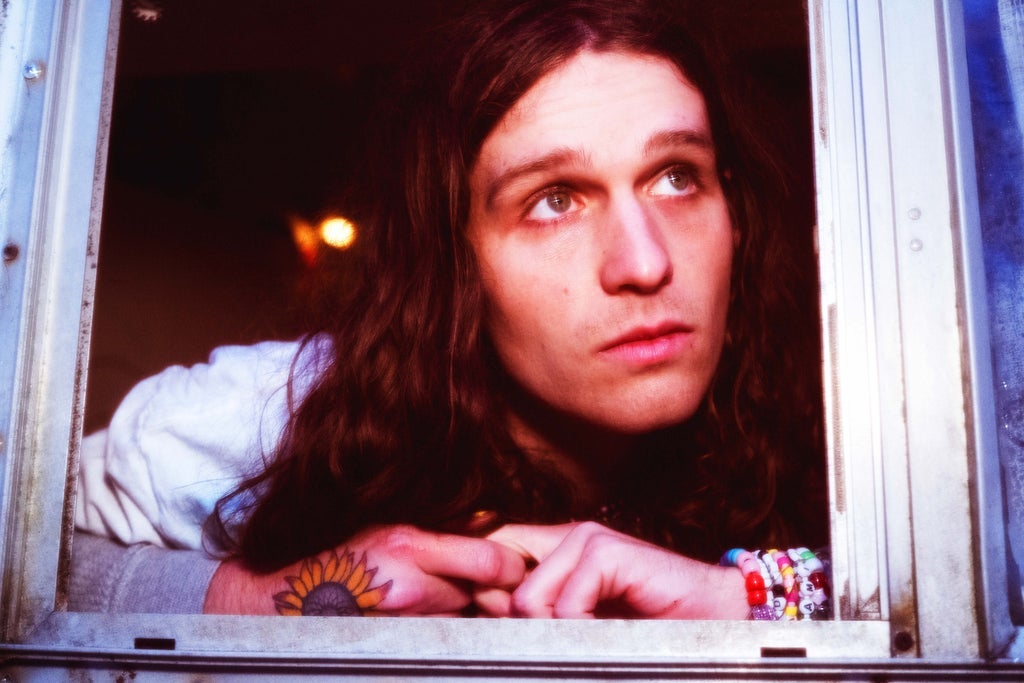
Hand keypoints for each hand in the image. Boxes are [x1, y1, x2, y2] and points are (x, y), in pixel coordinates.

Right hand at [204, 524, 526, 615]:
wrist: (280, 598)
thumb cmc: (339, 557)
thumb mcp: (386, 530)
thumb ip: (436, 535)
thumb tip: (492, 528)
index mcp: (409, 542)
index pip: (491, 561)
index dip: (511, 568)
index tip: (514, 569)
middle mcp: (408, 583)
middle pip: (480, 596)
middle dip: (487, 596)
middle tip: (489, 594)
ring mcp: (400, 623)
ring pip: (460, 624)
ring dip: (460, 619)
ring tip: (439, 607)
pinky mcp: (392, 646)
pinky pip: (435, 644)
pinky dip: (437, 639)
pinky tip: (419, 626)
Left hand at [478, 522, 748, 618]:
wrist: (714, 619)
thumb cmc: (650, 625)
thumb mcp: (582, 623)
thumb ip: (539, 616)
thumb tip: (485, 613)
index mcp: (556, 551)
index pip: (492, 552)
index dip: (471, 580)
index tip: (466, 601)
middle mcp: (565, 537)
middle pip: (502, 586)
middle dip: (522, 626)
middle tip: (573, 639)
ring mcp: (586, 539)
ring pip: (528, 600)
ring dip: (559, 634)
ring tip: (597, 635)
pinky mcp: (606, 551)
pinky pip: (565, 607)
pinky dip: (584, 633)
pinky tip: (615, 630)